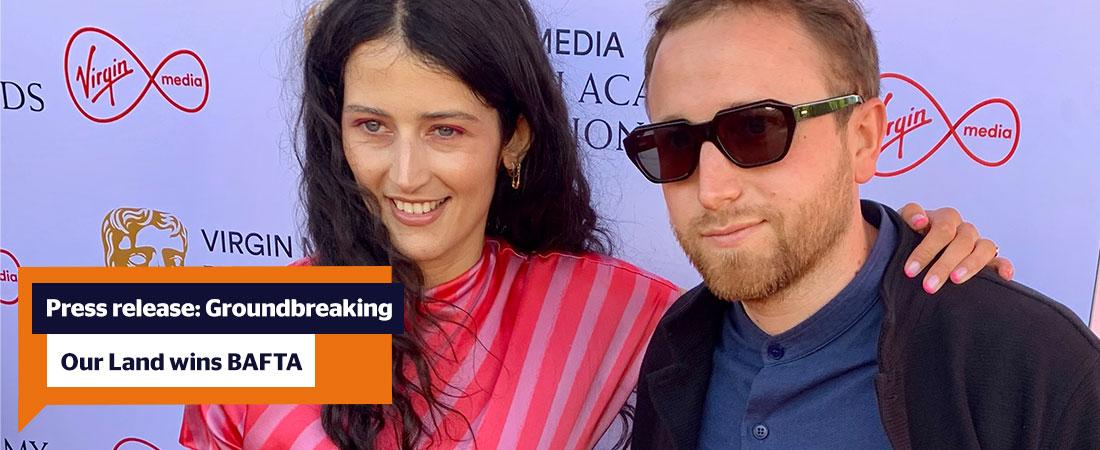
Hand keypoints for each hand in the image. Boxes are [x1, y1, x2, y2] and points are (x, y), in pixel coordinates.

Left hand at [898, 203, 1013, 293]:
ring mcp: (977, 243)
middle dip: (944, 265)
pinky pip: (1000, 260)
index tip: (910, 270)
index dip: (926, 250)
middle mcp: (964, 229)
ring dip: (971, 265)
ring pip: (984, 248)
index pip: (942, 230)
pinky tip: (1003, 277)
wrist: (913, 245)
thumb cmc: (908, 235)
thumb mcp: (902, 223)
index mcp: (945, 218)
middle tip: (928, 286)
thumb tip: (921, 220)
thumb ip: (909, 215)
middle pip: (962, 242)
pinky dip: (1004, 267)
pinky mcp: (988, 259)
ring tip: (956, 280)